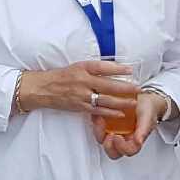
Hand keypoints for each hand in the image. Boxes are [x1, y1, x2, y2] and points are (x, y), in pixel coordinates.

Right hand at [16, 60, 138, 116]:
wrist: (41, 89)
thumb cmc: (59, 77)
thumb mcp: (75, 67)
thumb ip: (92, 69)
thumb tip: (113, 69)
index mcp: (81, 68)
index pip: (103, 67)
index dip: (118, 68)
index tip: (130, 69)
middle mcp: (82, 81)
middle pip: (108, 84)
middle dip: (125, 87)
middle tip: (138, 88)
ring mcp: (81, 95)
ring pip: (106, 99)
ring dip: (121, 101)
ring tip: (133, 102)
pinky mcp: (79, 107)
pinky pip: (98, 110)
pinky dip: (111, 112)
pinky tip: (121, 113)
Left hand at [94, 91, 168, 158]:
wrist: (143, 96)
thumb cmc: (148, 109)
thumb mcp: (147, 118)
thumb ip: (143, 130)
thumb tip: (138, 142)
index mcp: (135, 140)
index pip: (128, 151)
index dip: (122, 147)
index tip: (118, 137)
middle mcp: (123, 138)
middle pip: (113, 151)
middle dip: (108, 145)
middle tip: (109, 134)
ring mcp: (113, 131)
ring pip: (102, 140)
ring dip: (99, 132)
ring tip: (100, 120)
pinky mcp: (105, 123)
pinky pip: (97, 127)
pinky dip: (96, 122)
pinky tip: (97, 115)